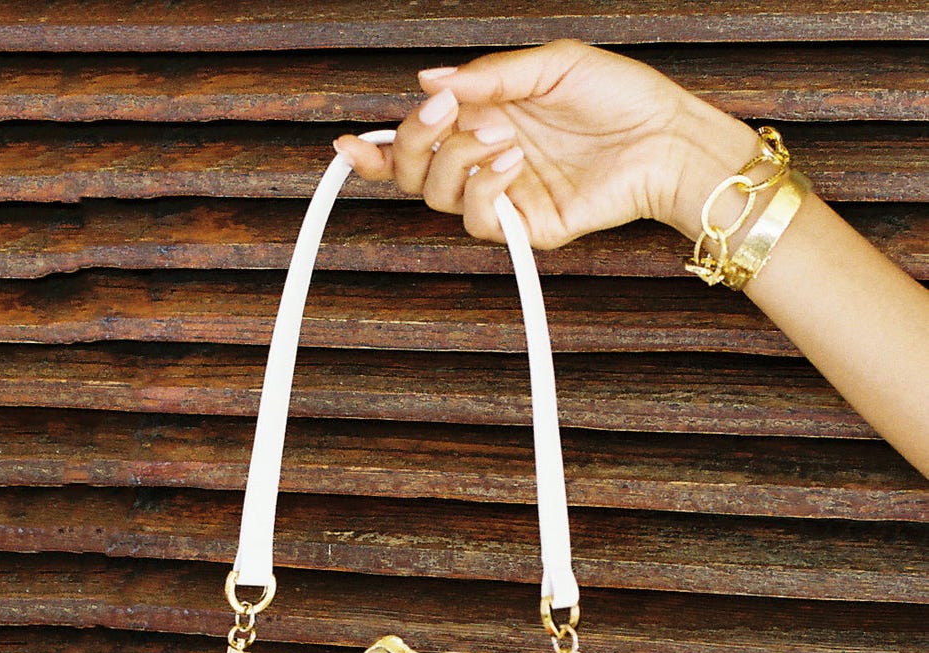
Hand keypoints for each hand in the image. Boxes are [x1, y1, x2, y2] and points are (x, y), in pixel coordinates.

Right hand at [333, 40, 757, 248]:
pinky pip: (478, 222)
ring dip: (455, 161)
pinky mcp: (527, 228)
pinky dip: (483, 189)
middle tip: (442, 112)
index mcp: (485, 119)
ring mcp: (505, 196)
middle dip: (412, 142)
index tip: (345, 144)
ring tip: (500, 135)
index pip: (419, 141)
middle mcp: (487, 160)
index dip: (377, 149)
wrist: (667, 141)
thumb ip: (488, 77)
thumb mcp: (550, 64)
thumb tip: (429, 82)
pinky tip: (510, 161)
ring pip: (437, 197)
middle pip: (414, 173)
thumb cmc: (620, 97)